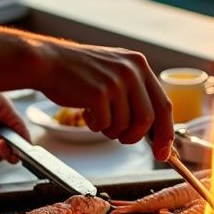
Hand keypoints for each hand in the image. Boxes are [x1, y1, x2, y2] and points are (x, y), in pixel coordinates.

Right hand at [36, 41, 173, 160]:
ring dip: (111, 130)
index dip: (165, 133)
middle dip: (135, 136)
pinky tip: (86, 112)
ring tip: (98, 117)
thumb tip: (154, 129)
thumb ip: (136, 93)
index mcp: (139, 64)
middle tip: (123, 139)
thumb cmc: (79, 72)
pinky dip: (95, 126)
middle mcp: (131, 70)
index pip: (164, 105)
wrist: (47, 62)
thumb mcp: (115, 72)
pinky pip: (105, 125)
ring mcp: (115, 81)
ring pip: (125, 125)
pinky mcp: (98, 93)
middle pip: (148, 119)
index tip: (163, 152)